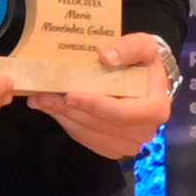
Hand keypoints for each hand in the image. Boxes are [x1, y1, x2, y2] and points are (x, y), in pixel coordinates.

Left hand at [39, 32, 178, 161]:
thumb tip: (106, 57)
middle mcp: (144, 132)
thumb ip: (129, 47)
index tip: (69, 95)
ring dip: (62, 117)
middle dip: (68, 110)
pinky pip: (86, 139)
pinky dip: (68, 124)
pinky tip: (52, 109)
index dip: (94, 105)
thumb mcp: (144, 46)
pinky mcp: (113, 149)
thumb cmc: (145, 63)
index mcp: (155, 110)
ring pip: (89, 134)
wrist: (147, 82)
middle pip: (100, 125)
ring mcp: (128, 144)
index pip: (121, 113)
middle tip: (41, 95)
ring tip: (40, 100)